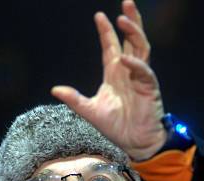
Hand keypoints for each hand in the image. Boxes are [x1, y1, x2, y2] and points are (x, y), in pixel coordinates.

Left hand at [51, 0, 166, 160]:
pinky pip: (144, 72)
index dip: (106, 31)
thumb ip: (74, 99)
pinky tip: (125, 59)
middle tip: (126, 2)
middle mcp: (128, 71)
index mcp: (114, 73)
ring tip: (124, 19)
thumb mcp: (90, 111)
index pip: (111, 46)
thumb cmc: (115, 127)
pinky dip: (135, 65)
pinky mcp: (149, 88)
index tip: (99, 16)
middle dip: (130, 20)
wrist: (133, 142)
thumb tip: (54, 90)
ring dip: (134, 33)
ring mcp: (140, 78)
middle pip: (131, 39)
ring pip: (141, 48)